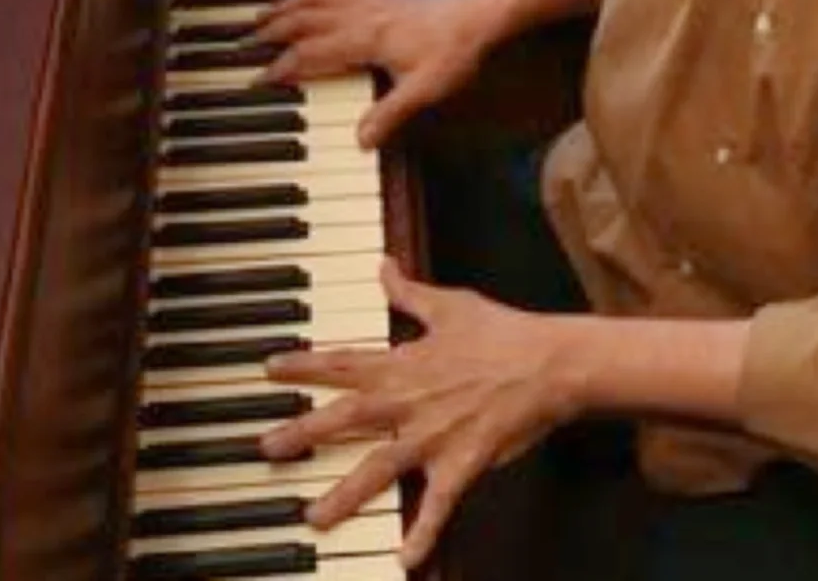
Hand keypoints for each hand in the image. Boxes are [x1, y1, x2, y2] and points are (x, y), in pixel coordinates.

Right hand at [252, 0, 493, 146]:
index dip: (280, 66)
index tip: (256, 79)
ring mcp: (364, 0)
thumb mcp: (425, 90)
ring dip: (280, 7)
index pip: (310, 53)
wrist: (477, 14)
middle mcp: (358, 15)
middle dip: (267, 33)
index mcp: (364, 39)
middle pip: (300, 20)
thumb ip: (390, 114)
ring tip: (256, 17)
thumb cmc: (453, 50)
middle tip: (241, 46)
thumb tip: (361, 141)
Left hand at [258, 259, 580, 569]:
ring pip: (379, 467)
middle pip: (346, 417)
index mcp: (403, 362)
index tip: (269, 368)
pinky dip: (421, 532)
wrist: (550, 363)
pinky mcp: (461, 463)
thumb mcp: (451, 305)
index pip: (342, 362)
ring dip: (345, 493)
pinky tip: (404, 560)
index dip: (303, 364)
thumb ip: (409, 292)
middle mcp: (409, 400)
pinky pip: (437, 504)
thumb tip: (385, 265)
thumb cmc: (504, 333)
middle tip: (268, 449)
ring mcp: (433, 435)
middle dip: (303, 432)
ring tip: (315, 518)